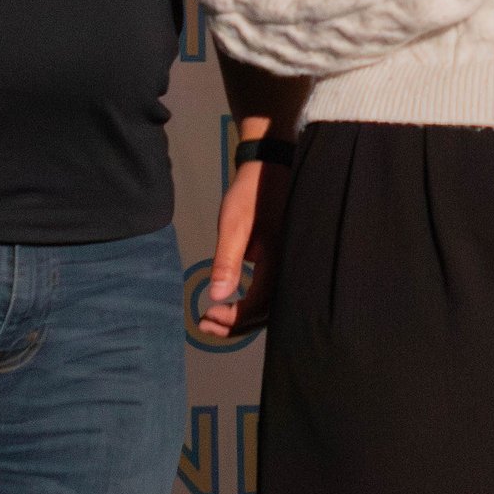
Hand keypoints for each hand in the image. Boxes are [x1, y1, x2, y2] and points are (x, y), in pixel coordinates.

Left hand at [195, 155, 290, 341]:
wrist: (270, 168)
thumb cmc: (251, 195)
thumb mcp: (233, 225)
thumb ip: (226, 262)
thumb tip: (217, 297)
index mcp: (279, 262)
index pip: (257, 305)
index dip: (232, 317)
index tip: (205, 313)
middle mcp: (289, 268)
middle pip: (266, 313)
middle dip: (235, 325)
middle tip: (204, 323)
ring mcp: (288, 265)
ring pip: (269, 306)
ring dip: (242, 318)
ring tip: (213, 318)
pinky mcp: (283, 261)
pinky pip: (271, 293)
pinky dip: (251, 304)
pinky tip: (233, 302)